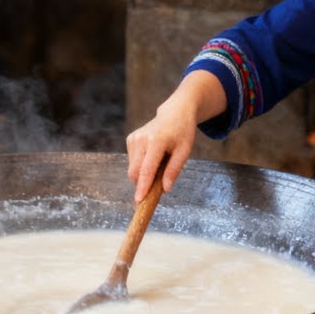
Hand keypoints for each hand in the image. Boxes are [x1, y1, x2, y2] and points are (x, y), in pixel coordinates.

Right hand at [125, 70, 225, 201]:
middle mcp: (141, 139)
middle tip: (158, 186)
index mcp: (157, 141)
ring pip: (133, 168)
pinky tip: (153, 156)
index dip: (143, 187)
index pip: (147, 169)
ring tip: (160, 162)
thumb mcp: (184, 151)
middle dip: (143, 184)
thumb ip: (174, 170)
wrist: (175, 113)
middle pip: (135, 172)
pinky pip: (133, 162)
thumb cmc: (182, 132)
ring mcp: (134, 138)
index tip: (138, 201)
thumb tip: (165, 189)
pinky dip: (142, 165)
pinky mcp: (130, 139)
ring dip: (144, 174)